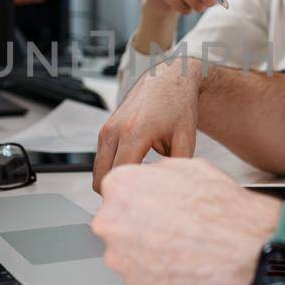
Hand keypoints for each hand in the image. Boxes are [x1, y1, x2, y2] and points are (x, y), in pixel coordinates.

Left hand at [92, 159, 280, 284]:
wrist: (247, 249)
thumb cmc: (224, 211)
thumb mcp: (189, 167)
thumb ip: (157, 173)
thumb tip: (151, 177)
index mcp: (121, 187)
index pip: (117, 193)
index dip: (141, 201)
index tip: (153, 208)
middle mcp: (113, 222)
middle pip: (118, 224)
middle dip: (140, 227)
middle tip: (170, 229)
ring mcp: (121, 258)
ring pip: (128, 254)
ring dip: (148, 253)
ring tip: (181, 249)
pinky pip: (141, 279)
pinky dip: (158, 276)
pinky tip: (181, 266)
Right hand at [93, 58, 204, 189]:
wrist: (170, 78)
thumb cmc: (178, 105)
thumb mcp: (185, 138)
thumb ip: (175, 167)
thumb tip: (168, 190)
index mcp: (134, 132)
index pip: (119, 175)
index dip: (128, 194)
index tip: (141, 205)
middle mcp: (115, 130)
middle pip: (102, 177)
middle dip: (117, 192)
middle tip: (138, 202)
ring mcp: (107, 129)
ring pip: (98, 170)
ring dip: (114, 180)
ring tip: (138, 185)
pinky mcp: (106, 129)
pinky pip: (102, 159)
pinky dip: (113, 169)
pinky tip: (136, 170)